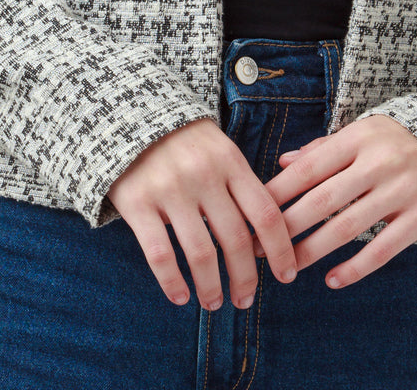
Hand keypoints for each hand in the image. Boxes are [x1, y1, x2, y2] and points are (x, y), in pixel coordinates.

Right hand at [106, 118, 298, 310]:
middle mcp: (204, 175)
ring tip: (213, 303)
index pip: (265, 213)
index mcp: (230, 161)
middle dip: (245, 278)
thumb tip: (265, 236)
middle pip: (236, 239)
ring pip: (201, 253)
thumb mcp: (219, 149)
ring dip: (211, 287)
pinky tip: (180, 297)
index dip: (281, 249)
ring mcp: (170, 189)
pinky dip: (172, 282)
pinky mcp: (137, 202)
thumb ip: (240, 184)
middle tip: (244, 299)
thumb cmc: (184, 140)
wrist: (129, 113)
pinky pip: (160, 254)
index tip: (287, 274)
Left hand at [255, 115, 416, 287]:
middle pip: (322, 201)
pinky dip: (355, 268)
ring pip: (347, 228)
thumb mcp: (364, 132)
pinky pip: (382, 249)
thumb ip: (324, 149)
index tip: (253, 214)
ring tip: (289, 268)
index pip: (308, 168)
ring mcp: (401, 191)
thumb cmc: (400, 140)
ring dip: (313, 251)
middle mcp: (379, 163)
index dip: (277, 193)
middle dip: (285, 228)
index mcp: (359, 138)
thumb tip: (282, 164)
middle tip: (259, 249)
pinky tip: (331, 280)